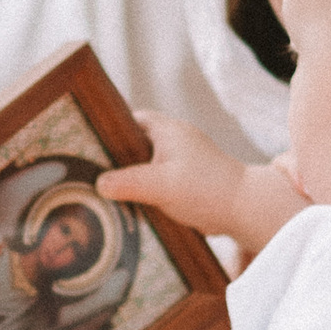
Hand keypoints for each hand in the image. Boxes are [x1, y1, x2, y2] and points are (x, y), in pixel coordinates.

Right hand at [102, 111, 270, 243]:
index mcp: (166, 130)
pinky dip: (144, 190)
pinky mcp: (185, 179)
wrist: (245, 209)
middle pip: (133, 144)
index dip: (107, 132)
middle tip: (90, 174)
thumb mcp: (161, 185)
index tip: (86, 147)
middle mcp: (173, 139)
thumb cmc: (207, 189)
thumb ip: (128, 183)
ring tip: (105, 193)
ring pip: (144, 164)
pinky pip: (156, 180)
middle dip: (115, 159)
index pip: (128, 121)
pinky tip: (130, 204)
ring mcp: (180, 159)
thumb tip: (99, 183)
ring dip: (130, 178)